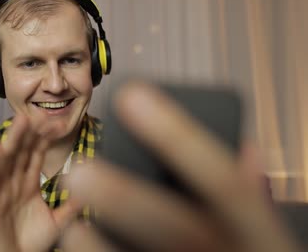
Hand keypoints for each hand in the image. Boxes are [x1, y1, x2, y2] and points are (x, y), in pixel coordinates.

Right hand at [0, 115, 77, 251]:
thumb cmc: (31, 244)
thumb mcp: (58, 222)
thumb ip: (72, 204)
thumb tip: (93, 188)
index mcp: (28, 184)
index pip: (36, 154)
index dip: (45, 138)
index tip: (57, 123)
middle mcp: (14, 183)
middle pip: (21, 152)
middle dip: (30, 133)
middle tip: (40, 114)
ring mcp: (0, 191)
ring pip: (6, 161)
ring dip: (13, 140)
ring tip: (21, 122)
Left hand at [61, 82, 301, 251]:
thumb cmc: (249, 245)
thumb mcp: (262, 222)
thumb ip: (248, 187)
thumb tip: (244, 147)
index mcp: (252, 227)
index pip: (220, 179)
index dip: (176, 137)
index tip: (132, 97)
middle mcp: (223, 250)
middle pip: (172, 227)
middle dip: (124, 197)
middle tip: (81, 171)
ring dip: (98, 234)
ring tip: (70, 203)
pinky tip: (75, 232)